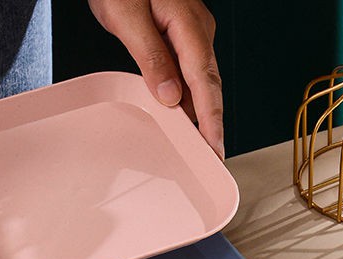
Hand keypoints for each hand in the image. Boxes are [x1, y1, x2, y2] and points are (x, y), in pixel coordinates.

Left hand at [88, 0, 223, 157]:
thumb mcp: (126, 16)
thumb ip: (150, 57)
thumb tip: (170, 96)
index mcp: (188, 26)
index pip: (206, 84)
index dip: (212, 121)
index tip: (215, 150)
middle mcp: (197, 30)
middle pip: (208, 87)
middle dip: (211, 124)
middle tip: (210, 158)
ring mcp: (190, 31)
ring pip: (198, 81)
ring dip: (198, 112)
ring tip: (195, 146)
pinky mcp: (178, 32)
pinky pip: (187, 70)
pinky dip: (185, 95)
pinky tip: (178, 114)